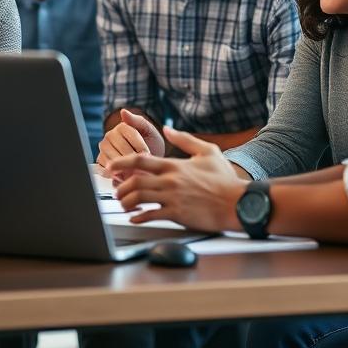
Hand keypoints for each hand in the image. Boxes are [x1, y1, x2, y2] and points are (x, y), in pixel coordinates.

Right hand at [96, 109, 166, 173]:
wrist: (148, 162)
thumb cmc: (151, 145)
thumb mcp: (150, 131)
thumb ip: (138, 121)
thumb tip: (123, 111)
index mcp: (122, 126)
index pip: (129, 135)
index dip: (140, 146)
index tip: (148, 154)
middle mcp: (109, 136)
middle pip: (121, 149)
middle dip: (134, 159)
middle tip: (143, 166)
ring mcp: (104, 149)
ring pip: (113, 160)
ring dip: (126, 168)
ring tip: (136, 173)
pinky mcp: (101, 162)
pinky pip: (106, 170)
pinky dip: (116, 175)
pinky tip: (126, 176)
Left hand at [111, 126, 245, 231]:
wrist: (237, 201)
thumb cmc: (225, 179)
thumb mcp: (208, 151)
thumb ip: (185, 139)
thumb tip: (168, 129)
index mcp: (174, 165)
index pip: (140, 160)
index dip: (121, 162)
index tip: (110, 166)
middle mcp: (170, 180)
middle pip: (134, 180)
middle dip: (120, 187)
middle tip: (117, 191)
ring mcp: (173, 197)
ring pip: (139, 197)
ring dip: (126, 201)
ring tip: (124, 204)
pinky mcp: (177, 214)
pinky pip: (151, 215)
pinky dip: (139, 216)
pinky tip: (135, 218)